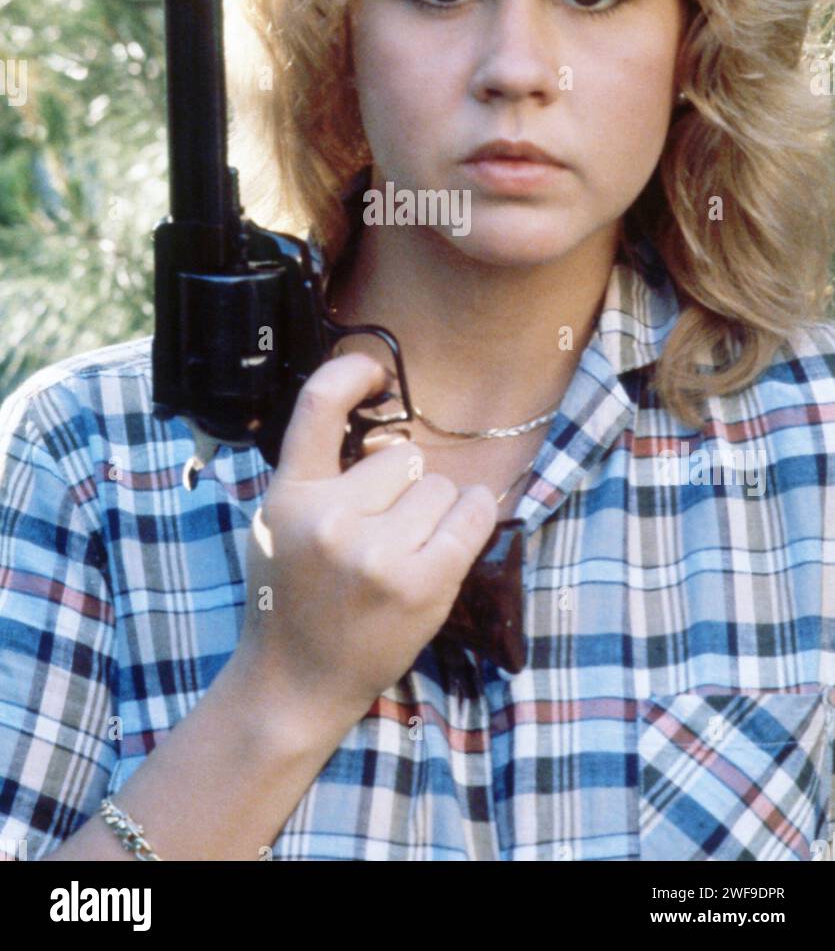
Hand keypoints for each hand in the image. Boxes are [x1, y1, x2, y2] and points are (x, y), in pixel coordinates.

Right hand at [236, 352, 497, 719]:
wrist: (296, 682)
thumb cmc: (292, 597)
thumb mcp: (280, 523)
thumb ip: (317, 476)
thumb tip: (381, 423)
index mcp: (290, 496)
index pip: (317, 404)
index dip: (351, 372)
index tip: (376, 373)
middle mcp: (331, 518)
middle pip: (405, 456)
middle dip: (405, 484)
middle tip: (385, 525)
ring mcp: (377, 554)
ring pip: (441, 486)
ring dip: (436, 509)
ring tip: (408, 546)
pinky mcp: (421, 584)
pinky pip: (471, 514)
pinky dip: (474, 515)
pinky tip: (461, 527)